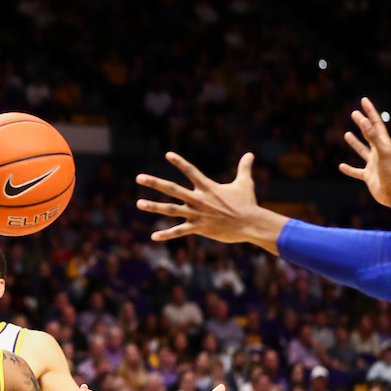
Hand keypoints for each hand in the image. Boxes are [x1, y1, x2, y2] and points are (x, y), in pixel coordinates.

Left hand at [137, 152, 285, 247]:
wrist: (251, 224)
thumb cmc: (247, 204)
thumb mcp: (245, 183)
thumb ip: (244, 168)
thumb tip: (250, 154)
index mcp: (208, 187)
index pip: (191, 171)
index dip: (180, 162)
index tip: (167, 154)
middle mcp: (199, 199)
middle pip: (172, 189)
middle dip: (154, 183)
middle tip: (139, 177)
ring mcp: (197, 214)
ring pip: (171, 210)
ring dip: (154, 207)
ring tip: (138, 203)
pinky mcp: (199, 228)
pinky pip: (179, 231)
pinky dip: (166, 235)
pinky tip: (153, 236)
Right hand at [339, 97, 390, 210]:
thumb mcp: (382, 151)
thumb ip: (372, 136)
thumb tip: (364, 121)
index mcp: (384, 144)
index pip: (376, 124)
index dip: (370, 112)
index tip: (364, 101)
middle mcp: (379, 152)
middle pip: (369, 134)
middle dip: (362, 123)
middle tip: (354, 113)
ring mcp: (374, 164)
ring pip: (363, 151)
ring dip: (355, 143)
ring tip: (346, 134)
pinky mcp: (369, 176)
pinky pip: (356, 171)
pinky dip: (349, 169)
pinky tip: (341, 166)